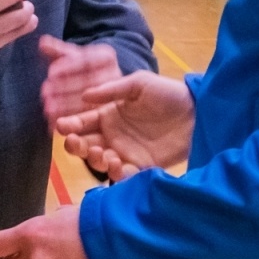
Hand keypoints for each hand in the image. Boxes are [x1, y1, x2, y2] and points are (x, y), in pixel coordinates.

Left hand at [38, 36, 120, 127]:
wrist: (101, 82)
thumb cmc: (82, 68)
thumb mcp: (72, 56)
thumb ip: (58, 50)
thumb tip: (42, 42)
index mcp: (106, 57)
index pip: (88, 60)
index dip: (69, 67)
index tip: (51, 73)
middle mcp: (114, 74)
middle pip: (89, 81)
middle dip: (65, 88)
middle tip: (45, 93)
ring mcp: (113, 95)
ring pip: (90, 100)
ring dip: (67, 106)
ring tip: (48, 109)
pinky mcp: (107, 112)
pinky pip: (89, 117)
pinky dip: (71, 120)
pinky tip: (54, 122)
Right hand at [56, 71, 194, 180]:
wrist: (197, 112)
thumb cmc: (167, 93)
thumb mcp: (139, 84)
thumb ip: (112, 90)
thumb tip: (84, 96)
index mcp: (109, 114)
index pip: (82, 121)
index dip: (70, 124)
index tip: (61, 126)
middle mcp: (112, 135)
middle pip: (85, 145)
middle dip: (76, 146)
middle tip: (76, 143)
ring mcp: (125, 152)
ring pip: (100, 161)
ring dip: (96, 159)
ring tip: (104, 153)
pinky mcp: (140, 167)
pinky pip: (122, 174)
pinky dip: (116, 173)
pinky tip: (118, 165)